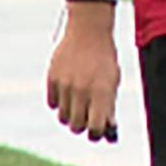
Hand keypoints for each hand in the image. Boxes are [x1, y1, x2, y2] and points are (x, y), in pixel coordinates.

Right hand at [45, 8, 120, 142]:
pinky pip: (52, 103)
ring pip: (63, 117)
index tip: (97, 131)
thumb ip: (108, 106)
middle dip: (82, 125)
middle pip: (76, 126)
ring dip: (70, 114)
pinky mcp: (52, 78)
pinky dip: (59, 102)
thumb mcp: (112, 81)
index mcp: (102, 92)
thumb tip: (106, 132)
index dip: (96, 134)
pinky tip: (67, 92)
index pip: (95, 128)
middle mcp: (82, 90)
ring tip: (77, 103)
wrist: (89, 31)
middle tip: (85, 118)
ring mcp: (65, 84)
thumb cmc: (104, 59)